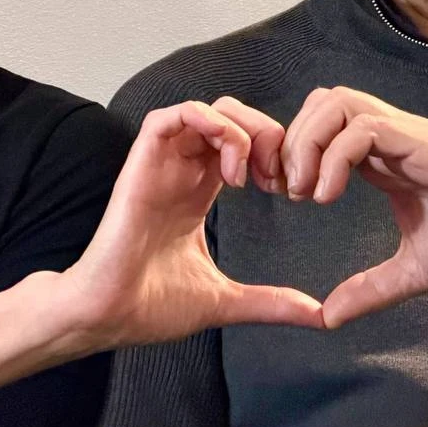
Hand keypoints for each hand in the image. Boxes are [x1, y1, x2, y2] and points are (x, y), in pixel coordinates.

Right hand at [61, 99, 322, 349]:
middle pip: (230, 116)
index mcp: (198, 192)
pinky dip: (208, 124)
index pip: (241, 144)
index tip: (290, 190)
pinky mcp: (141, 163)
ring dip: (240, 129)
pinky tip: (229, 169)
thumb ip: (271, 302)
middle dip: (265, 134)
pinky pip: (170, 116)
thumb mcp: (226, 299)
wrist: (108, 317)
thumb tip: (319, 316)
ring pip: (206, 109)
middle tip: (278, 176)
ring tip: (252, 172)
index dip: (272, 154)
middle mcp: (181, 171)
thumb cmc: (151, 307)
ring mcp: (161, 165)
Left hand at [277, 87, 427, 326]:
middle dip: (292, 141)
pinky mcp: (423, 141)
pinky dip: (335, 156)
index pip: (323, 127)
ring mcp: (407, 134)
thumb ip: (372, 288)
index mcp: (385, 157)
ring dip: (309, 142)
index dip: (295, 152)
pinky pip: (365, 127)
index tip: (288, 195)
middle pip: (321, 102)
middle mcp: (391, 137)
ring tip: (309, 192)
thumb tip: (329, 316)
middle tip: (289, 191)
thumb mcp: (415, 269)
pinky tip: (330, 195)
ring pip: (337, 102)